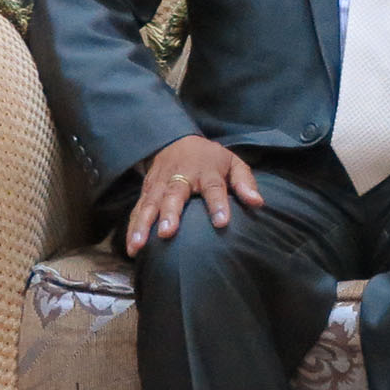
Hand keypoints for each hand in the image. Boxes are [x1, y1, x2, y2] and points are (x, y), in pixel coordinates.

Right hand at [126, 135, 263, 255]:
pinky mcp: (146, 191)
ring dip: (143, 225)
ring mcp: (160, 184)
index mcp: (207, 172)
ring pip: (150, 204)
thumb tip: (258, 203)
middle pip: (174, 196)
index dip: (218, 205)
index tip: (222, 222)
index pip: (214, 188)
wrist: (176, 141)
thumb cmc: (210, 159)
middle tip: (167, 233)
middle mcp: (181, 177)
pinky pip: (138, 210)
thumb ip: (244, 183)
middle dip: (170, 214)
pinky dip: (132, 228)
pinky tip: (132, 248)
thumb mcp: (232, 163)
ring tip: (139, 246)